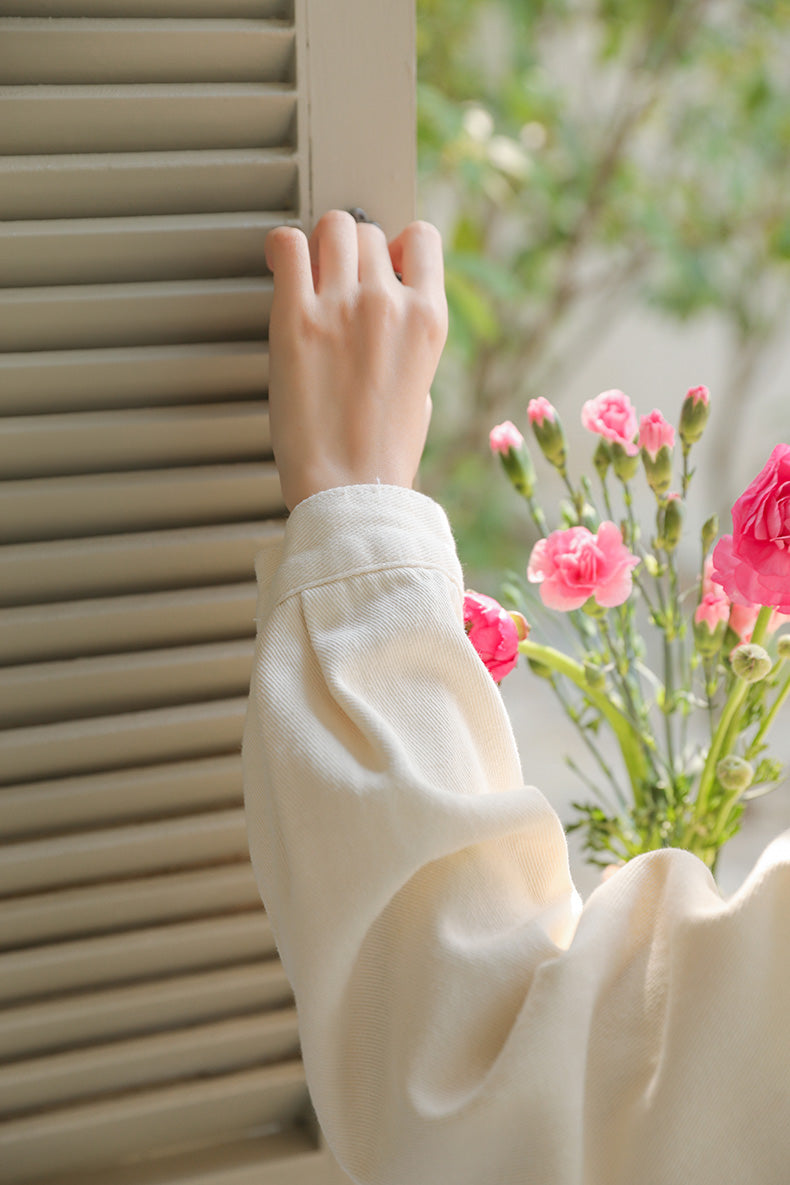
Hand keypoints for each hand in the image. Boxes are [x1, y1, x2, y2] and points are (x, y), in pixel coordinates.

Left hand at [264, 209, 447, 510]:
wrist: (350, 489)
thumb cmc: (383, 454)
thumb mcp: (421, 390)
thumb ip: (408, 343)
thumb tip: (387, 319)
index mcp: (429, 320)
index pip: (423, 239)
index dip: (397, 247)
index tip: (380, 266)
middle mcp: (389, 302)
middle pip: (369, 232)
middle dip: (351, 252)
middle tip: (333, 280)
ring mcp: (343, 305)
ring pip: (333, 227)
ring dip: (320, 245)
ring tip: (307, 272)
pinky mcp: (296, 318)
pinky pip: (288, 244)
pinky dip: (282, 247)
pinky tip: (279, 265)